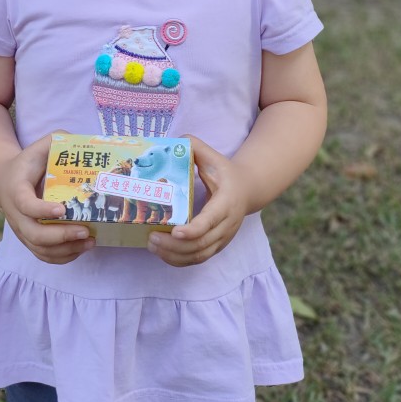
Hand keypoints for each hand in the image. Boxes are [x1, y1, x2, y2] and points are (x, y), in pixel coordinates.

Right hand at [0, 133, 95, 264]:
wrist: (5, 181)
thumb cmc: (28, 162)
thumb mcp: (39, 147)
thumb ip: (57, 139)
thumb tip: (79, 140)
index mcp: (16, 189)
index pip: (26, 204)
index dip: (42, 210)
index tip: (62, 210)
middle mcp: (15, 214)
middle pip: (33, 234)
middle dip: (60, 236)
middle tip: (85, 230)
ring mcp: (21, 230)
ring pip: (40, 248)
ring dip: (66, 249)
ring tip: (90, 241)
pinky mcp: (28, 240)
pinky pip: (43, 255)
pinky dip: (62, 257)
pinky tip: (81, 248)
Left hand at [147, 135, 248, 267]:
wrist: (248, 190)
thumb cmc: (225, 172)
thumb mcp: (213, 157)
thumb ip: (195, 147)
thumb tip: (174, 142)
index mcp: (226, 202)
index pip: (210, 221)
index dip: (193, 230)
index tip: (175, 231)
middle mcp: (227, 224)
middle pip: (202, 243)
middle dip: (175, 245)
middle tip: (152, 237)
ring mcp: (223, 238)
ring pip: (199, 255)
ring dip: (174, 255)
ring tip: (152, 245)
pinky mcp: (217, 246)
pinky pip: (199, 259)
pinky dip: (180, 260)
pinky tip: (162, 253)